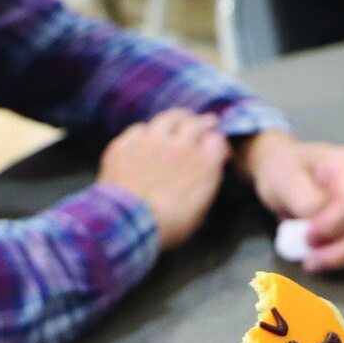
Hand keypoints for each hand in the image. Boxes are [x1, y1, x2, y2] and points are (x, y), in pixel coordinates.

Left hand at [97, 109, 229, 249]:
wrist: (129, 222)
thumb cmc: (168, 224)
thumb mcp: (200, 208)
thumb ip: (206, 181)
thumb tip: (209, 166)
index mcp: (204, 162)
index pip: (217, 140)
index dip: (215, 141)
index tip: (213, 144)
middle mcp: (181, 144)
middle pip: (195, 123)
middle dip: (202, 122)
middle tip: (204, 122)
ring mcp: (152, 140)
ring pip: (168, 118)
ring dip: (176, 118)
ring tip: (177, 119)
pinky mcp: (126, 144)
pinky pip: (138, 129)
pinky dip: (145, 132)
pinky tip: (144, 136)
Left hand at [235, 130, 343, 272]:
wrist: (289, 168)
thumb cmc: (286, 169)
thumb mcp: (285, 177)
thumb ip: (303, 198)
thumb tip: (317, 222)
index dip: (333, 225)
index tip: (307, 237)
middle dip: (341, 250)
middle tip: (310, 261)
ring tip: (313, 263)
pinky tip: (322, 260)